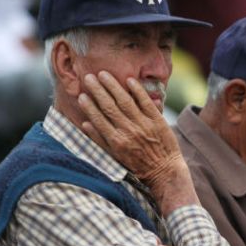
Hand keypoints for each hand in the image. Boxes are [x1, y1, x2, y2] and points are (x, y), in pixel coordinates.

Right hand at [78, 71, 182, 185]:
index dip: (89, 106)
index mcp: (116, 142)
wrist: (164, 171)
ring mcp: (143, 125)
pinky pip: (145, 102)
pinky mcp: (157, 121)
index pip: (99, 120)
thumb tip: (84, 124)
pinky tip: (129, 80)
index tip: (81, 95)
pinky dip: (137, 90)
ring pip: (125, 101)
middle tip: (89, 77)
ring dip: (113, 86)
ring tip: (103, 74)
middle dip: (98, 91)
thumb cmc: (138, 165)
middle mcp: (129, 132)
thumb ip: (100, 140)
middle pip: (109, 107)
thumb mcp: (116, 157)